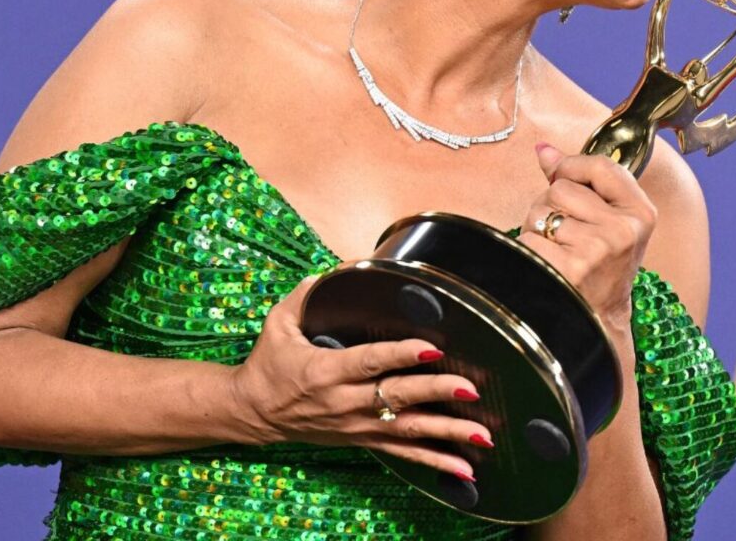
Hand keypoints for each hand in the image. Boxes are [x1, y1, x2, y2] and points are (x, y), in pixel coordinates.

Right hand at [230, 276, 491, 479]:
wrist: (253, 413)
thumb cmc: (269, 363)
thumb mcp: (279, 321)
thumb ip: (308, 292)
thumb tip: (344, 267)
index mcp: (325, 371)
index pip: (370, 362)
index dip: (401, 354)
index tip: (432, 346)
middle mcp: (344, 402)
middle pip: (396, 397)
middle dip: (436, 392)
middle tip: (469, 386)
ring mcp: (356, 426)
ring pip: (407, 430)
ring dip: (446, 433)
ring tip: (481, 433)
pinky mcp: (362, 440)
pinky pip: (403, 453)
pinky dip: (435, 461)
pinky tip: (464, 467)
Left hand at [517, 143, 657, 330]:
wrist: (598, 322)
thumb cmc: (601, 265)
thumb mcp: (607, 220)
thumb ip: (578, 179)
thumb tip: (543, 149)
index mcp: (640, 213)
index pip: (600, 166)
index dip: (572, 167)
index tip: (565, 176)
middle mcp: (622, 231)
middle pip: (560, 188)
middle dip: (552, 205)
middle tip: (566, 233)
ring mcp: (595, 251)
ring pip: (540, 212)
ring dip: (538, 228)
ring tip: (557, 249)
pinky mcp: (567, 269)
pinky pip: (528, 238)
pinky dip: (529, 249)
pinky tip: (548, 265)